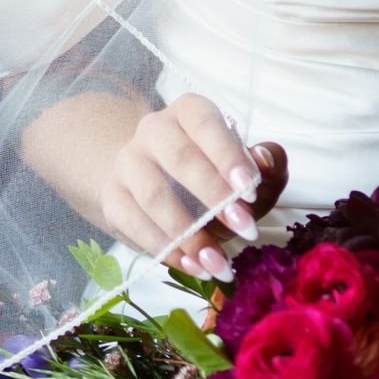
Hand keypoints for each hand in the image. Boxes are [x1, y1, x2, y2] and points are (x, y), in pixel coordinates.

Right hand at [99, 95, 288, 282]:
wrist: (149, 185)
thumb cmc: (210, 176)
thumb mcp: (243, 171)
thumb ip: (265, 166)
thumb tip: (266, 160)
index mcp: (189, 112)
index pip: (205, 123)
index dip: (228, 155)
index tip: (250, 190)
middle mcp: (153, 130)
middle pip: (178, 157)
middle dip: (213, 196)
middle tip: (245, 230)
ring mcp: (128, 163)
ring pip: (152, 194)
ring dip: (188, 233)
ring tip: (218, 264)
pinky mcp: (112, 198)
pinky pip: (132, 223)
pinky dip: (163, 248)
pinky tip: (190, 266)